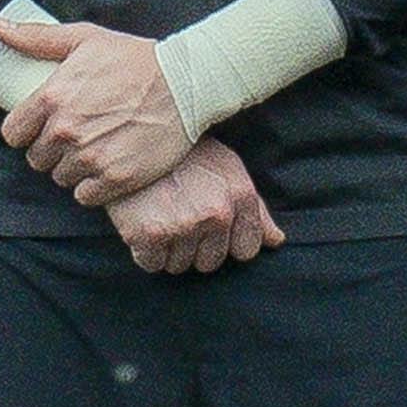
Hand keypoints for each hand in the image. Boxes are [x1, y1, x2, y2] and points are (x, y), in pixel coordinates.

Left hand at [0, 8, 193, 203]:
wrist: (187, 82)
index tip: (46, 126)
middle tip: (79, 136)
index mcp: (51, 98)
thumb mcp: (84, 38)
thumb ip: (36, 37)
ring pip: (60, 178)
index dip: (28, 132)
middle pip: (37, 158)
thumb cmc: (135, 58)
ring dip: (74, 167)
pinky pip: (85, 195)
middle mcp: (66, 131)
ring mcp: (91, 156)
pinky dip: (94, 186)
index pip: (14, 134)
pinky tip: (109, 165)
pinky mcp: (116, 178)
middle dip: (53, 149)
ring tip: (97, 147)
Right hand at [106, 136, 279, 275]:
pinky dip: (145, 251)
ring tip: (159, 218)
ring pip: (180, 265)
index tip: (209, 229)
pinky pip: (152, 263)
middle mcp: (215, 213)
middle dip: (194, 247)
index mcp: (239, 196)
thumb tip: (275, 241)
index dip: (226, 242)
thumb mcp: (226, 169)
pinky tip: (141, 225)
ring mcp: (182, 225)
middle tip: (177, 219)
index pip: (246, 250)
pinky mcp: (148, 234)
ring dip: (168, 250)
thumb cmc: (182, 155)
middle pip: (210, 262)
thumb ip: (254, 209)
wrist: (131, 140)